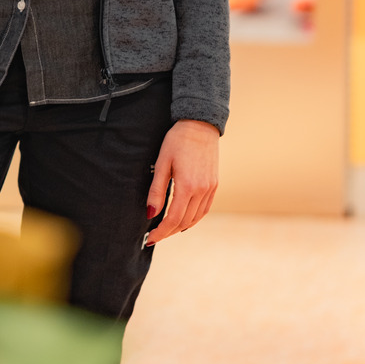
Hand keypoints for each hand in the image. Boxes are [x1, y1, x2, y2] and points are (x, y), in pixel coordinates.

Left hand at [145, 119, 218, 245]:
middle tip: (156, 235)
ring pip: (196, 218)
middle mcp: (202, 190)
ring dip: (181, 227)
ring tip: (167, 229)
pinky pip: (205, 209)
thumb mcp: (162, 163)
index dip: (161, 232)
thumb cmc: (177, 140)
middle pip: (185, 222)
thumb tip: (150, 214)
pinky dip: (194, 218)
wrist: (200, 125)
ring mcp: (211, 189)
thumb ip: (157, 190)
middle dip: (169, 232)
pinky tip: (184, 219)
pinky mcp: (214, 185)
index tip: (150, 238)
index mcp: (187, 186)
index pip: (173, 219)